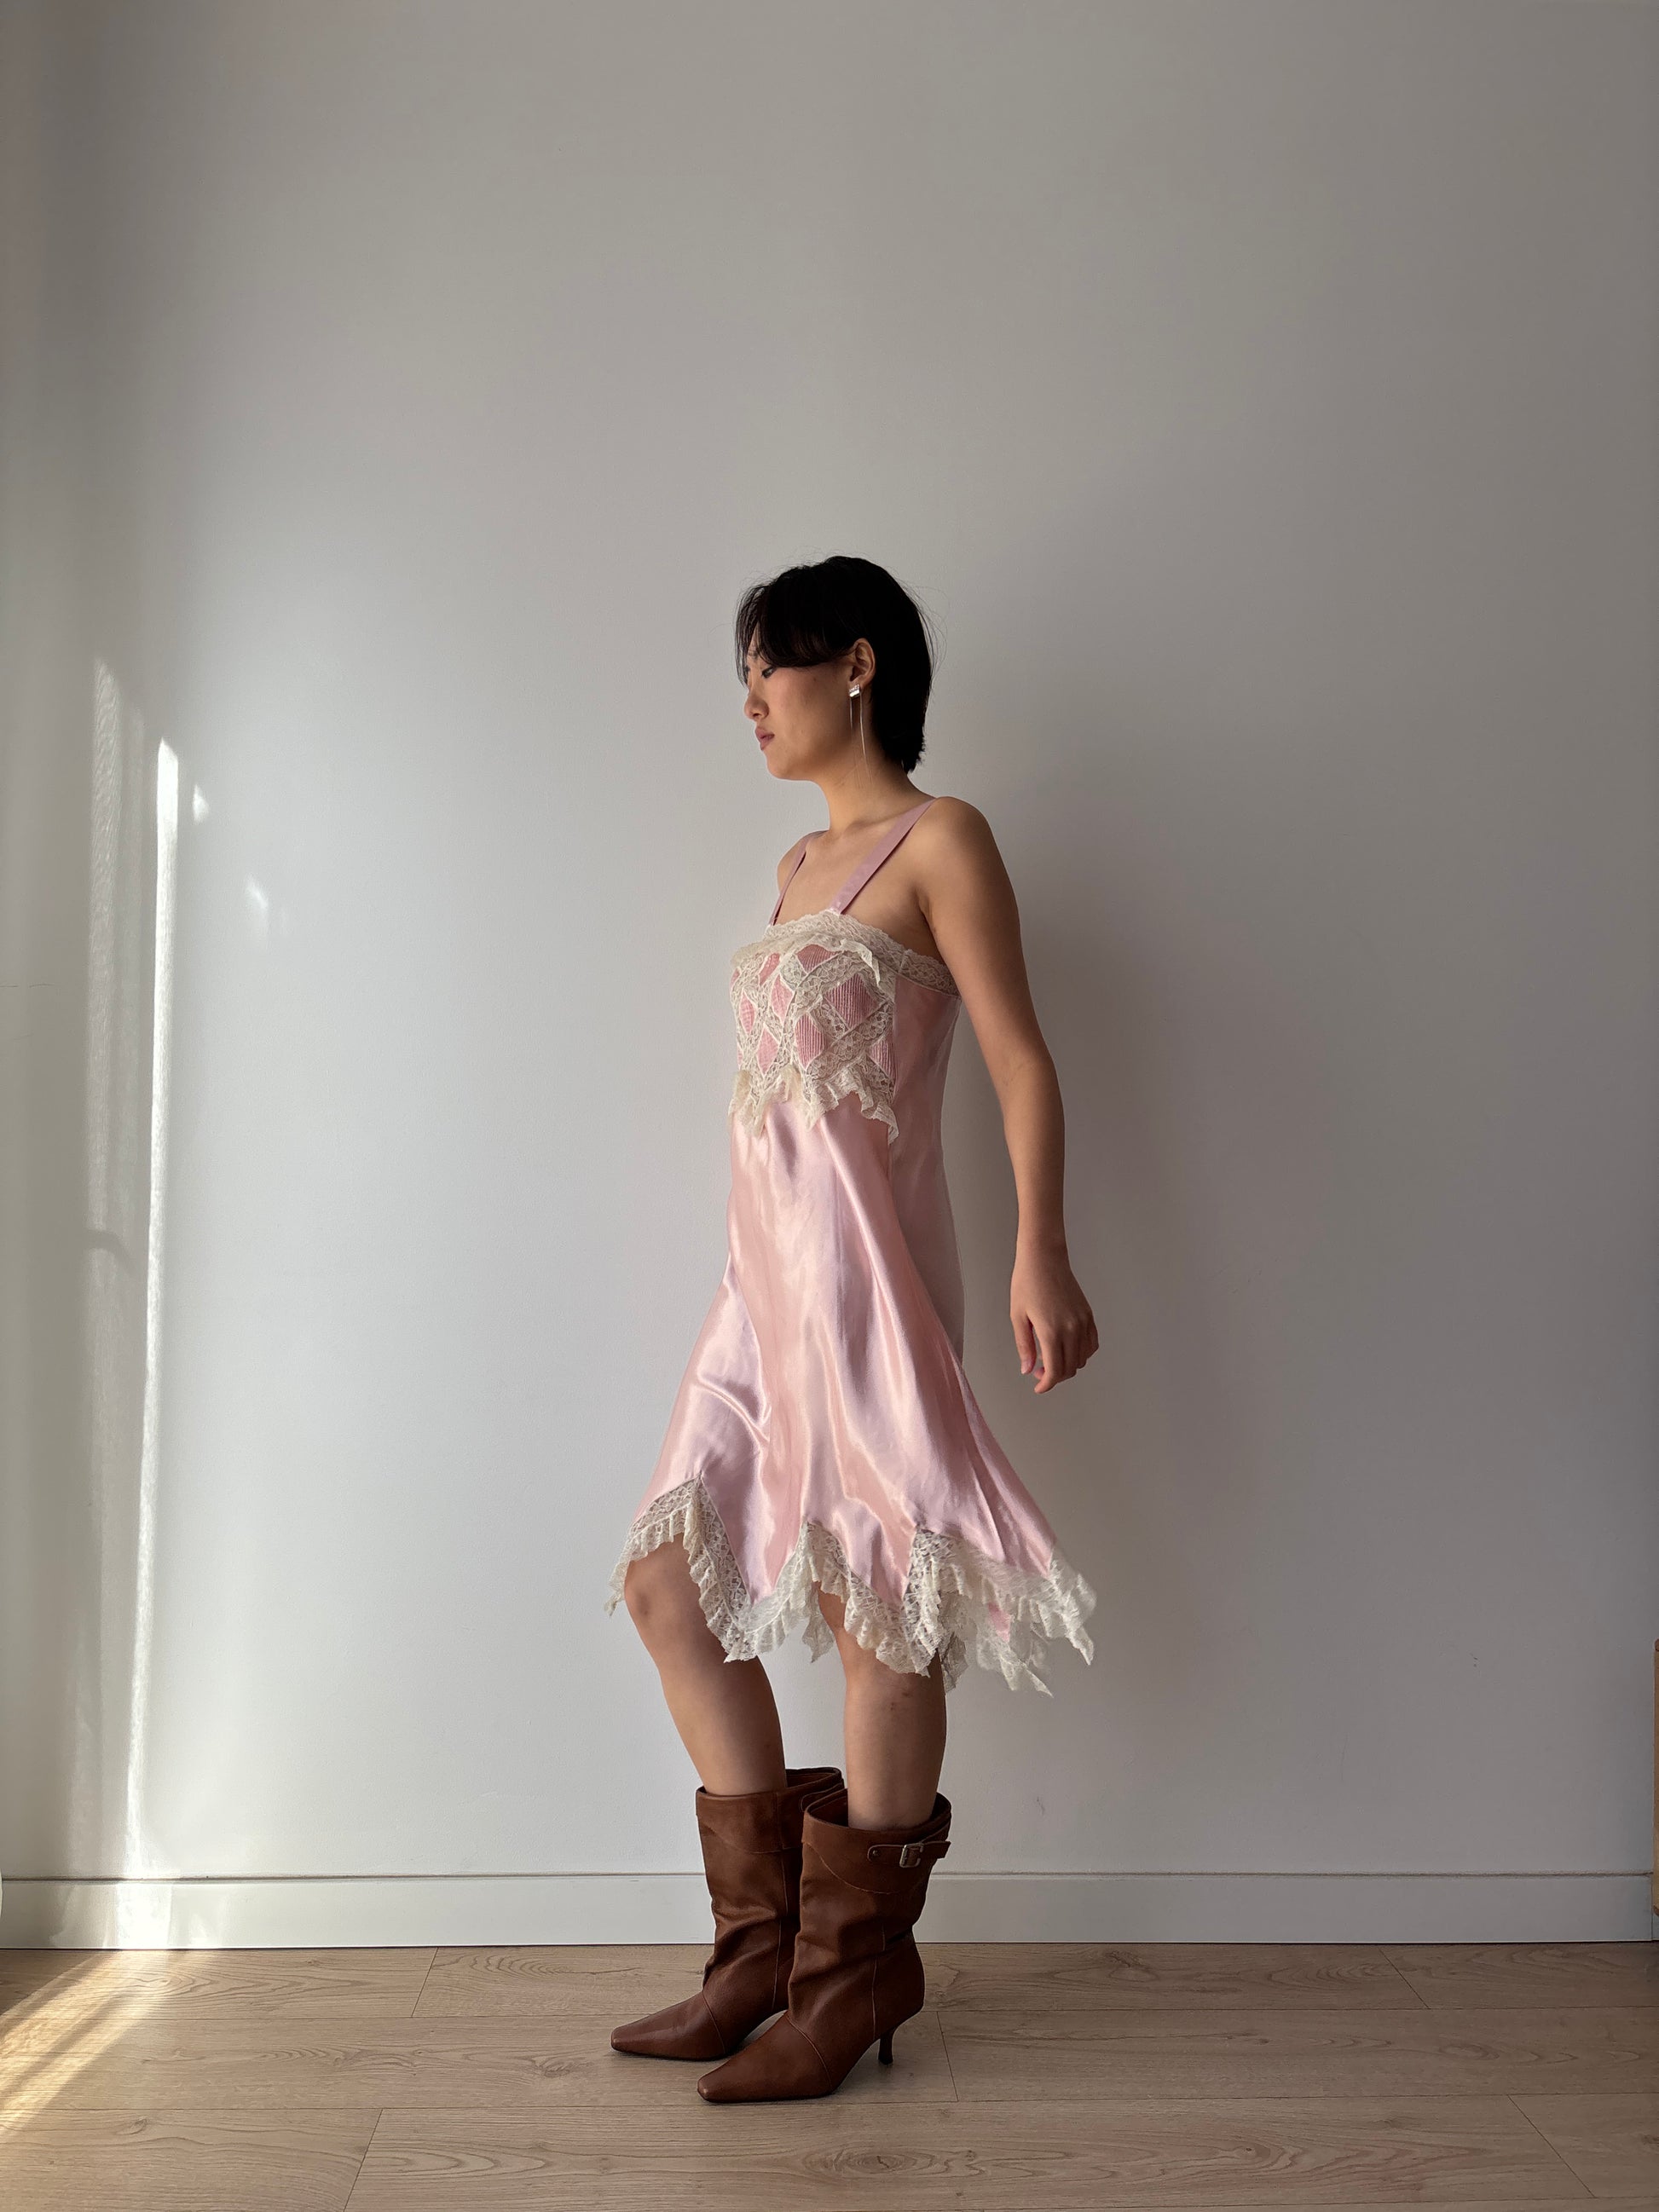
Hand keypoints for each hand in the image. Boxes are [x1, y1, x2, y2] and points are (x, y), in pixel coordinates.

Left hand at [1011, 1249, 1098, 1392]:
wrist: (1044, 1259)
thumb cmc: (1027, 1284)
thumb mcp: (1018, 1317)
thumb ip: (1024, 1346)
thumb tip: (1027, 1370)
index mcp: (1051, 1332)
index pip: (1054, 1371)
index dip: (1046, 1384)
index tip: (1038, 1387)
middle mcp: (1071, 1329)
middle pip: (1069, 1368)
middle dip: (1054, 1376)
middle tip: (1038, 1371)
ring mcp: (1083, 1322)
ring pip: (1082, 1359)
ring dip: (1068, 1366)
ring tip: (1051, 1358)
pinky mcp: (1088, 1315)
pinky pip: (1091, 1344)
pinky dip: (1082, 1353)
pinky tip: (1067, 1349)